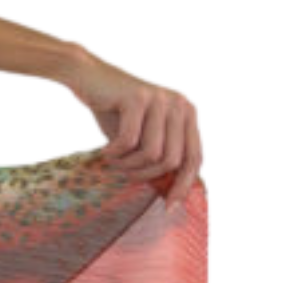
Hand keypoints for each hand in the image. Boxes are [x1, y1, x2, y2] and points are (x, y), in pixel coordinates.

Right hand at [63, 49, 203, 209]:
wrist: (87, 76)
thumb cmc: (114, 111)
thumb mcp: (142, 135)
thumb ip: (159, 154)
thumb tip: (172, 194)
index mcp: (187, 113)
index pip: (194, 157)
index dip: (183, 184)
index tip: (169, 206)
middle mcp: (179, 104)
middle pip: (172, 160)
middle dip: (144, 174)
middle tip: (123, 172)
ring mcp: (159, 99)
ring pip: (151, 153)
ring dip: (127, 164)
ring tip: (112, 160)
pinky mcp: (137, 98)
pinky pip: (129, 141)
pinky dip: (114, 152)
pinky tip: (104, 150)